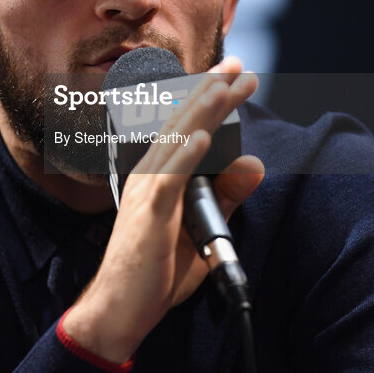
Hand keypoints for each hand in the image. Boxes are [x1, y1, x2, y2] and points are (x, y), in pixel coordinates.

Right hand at [61, 57, 264, 362]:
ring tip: (225, 85)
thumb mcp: (202, 228)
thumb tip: (254, 164)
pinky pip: (168, 180)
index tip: (230, 73)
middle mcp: (149, 175)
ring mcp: (145, 193)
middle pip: (183, 124)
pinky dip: (185, 156)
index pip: (185, 127)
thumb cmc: (156, 270)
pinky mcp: (148, 216)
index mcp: (159, 175)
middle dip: (211, 91)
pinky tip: (202, 136)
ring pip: (176, 142)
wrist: (119, 309)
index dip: (207, 97)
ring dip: (202, 112)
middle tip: (238, 64)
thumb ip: (227, 197)